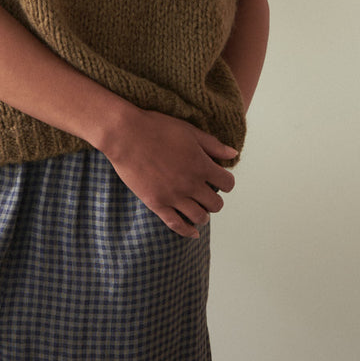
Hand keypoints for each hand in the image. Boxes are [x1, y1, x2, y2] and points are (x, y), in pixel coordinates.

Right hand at [99, 108, 237, 238]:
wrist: (126, 135)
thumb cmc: (157, 127)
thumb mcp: (189, 131)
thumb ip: (213, 145)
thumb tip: (233, 154)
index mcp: (201, 165)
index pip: (227, 183)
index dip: (226, 182)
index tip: (220, 180)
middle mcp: (191, 183)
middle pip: (216, 204)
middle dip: (215, 200)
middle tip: (208, 194)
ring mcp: (173, 196)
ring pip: (199, 217)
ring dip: (203, 215)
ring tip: (200, 210)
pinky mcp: (157, 203)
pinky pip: (176, 225)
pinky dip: (187, 231)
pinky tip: (193, 233)